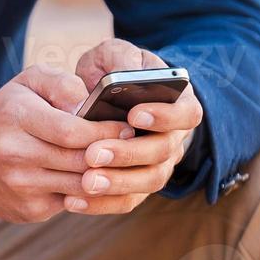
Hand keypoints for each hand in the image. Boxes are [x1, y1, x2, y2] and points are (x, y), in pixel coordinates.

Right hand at [0, 64, 132, 222]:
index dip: (105, 131)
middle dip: (113, 153)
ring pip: (81, 185)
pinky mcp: (28, 210)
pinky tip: (99, 178)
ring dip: (107, 176)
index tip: (128, 126)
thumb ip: (60, 83)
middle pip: (79, 159)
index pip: (71, 131)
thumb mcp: (26, 84)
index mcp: (15, 117)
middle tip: (135, 144)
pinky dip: (90, 192)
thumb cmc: (6, 115)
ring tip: (124, 162)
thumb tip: (88, 101)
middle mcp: (13, 154)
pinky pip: (73, 202)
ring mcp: (20, 186)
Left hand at [65, 39, 203, 215]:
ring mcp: (156, 165)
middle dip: (128, 153)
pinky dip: (100, 204)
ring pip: (147, 182)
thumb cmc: (110, 72)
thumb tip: (122, 72)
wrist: (95, 100)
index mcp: (176, 103)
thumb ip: (119, 58)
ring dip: (116, 183)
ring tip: (86, 181)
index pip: (186, 113)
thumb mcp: (113, 56)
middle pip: (162, 152)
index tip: (134, 114)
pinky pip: (125, 201)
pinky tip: (72, 200)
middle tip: (94, 152)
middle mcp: (172, 138)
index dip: (164, 116)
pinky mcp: (135, 185)